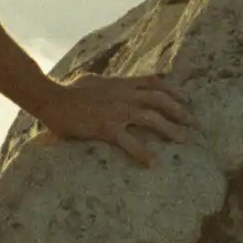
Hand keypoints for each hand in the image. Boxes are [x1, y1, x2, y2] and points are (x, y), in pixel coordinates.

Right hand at [33, 69, 197, 160]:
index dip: (171, 89)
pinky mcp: (107, 127)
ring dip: (170, 128)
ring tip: (183, 139)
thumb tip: (106, 84)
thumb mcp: (91, 80)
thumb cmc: (67, 91)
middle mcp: (123, 94)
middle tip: (191, 121)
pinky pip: (131, 142)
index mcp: (120, 83)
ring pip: (152, 118)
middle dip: (178, 109)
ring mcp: (117, 110)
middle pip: (159, 99)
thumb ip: (105, 83)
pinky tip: (152, 163)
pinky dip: (144, 153)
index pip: (152, 82)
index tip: (184, 97)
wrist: (51, 99)